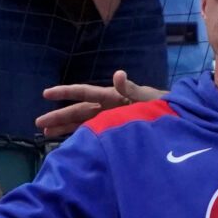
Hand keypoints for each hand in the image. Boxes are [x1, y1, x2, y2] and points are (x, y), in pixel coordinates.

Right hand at [34, 69, 166, 137]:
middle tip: (38, 123)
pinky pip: (93, 134)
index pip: (84, 92)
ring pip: (82, 123)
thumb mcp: (148, 96)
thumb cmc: (164, 106)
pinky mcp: (115, 132)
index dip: (65, 92)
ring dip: (64, 128)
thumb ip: (131, 88)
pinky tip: (69, 144)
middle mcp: (107, 107)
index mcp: (112, 96)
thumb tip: (118, 73)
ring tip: (46, 134)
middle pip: (78, 111)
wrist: (178, 122)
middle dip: (59, 116)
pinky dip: (80, 138)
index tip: (46, 94)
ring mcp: (110, 120)